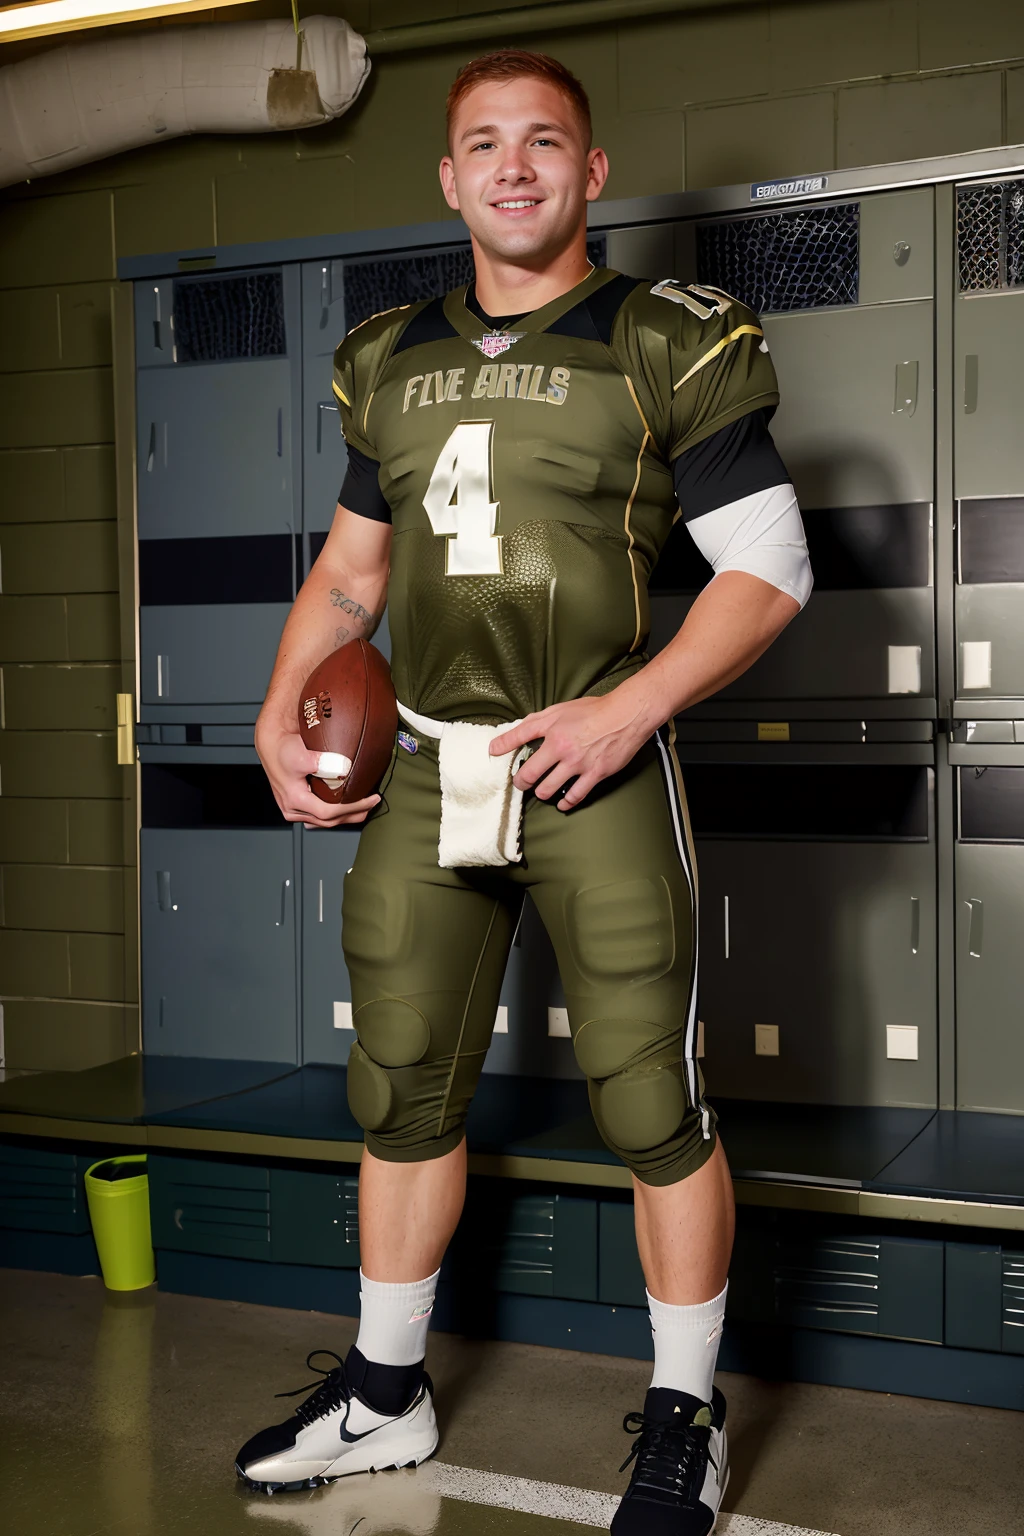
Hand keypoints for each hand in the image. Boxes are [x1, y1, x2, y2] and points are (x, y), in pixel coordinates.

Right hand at [255, 722, 379, 828]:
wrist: (271, 743)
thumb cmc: (282, 749)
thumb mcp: (301, 755)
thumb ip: (320, 762)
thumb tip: (342, 768)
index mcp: (295, 800)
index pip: (330, 813)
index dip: (353, 808)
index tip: (370, 800)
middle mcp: (293, 808)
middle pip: (328, 821)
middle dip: (352, 815)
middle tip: (371, 806)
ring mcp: (293, 808)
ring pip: (323, 821)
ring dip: (343, 817)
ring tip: (361, 809)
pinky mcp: (296, 804)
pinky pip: (318, 815)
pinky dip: (333, 813)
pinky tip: (344, 808)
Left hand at [489, 691, 653, 810]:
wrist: (626, 715)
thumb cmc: (594, 710)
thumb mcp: (560, 709)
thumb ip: (536, 722)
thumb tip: (515, 731)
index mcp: (553, 732)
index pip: (518, 740)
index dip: (502, 749)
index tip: (493, 753)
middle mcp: (563, 750)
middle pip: (530, 775)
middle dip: (521, 781)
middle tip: (522, 782)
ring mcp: (579, 765)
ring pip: (548, 790)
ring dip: (542, 792)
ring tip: (542, 790)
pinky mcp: (596, 774)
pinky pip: (575, 796)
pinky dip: (566, 802)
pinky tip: (562, 802)